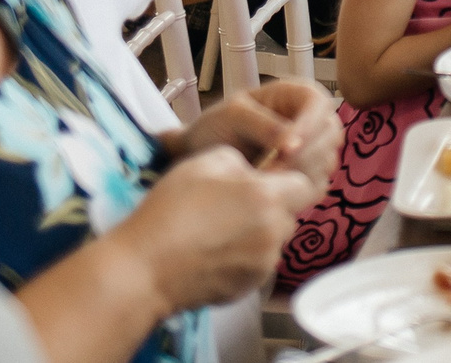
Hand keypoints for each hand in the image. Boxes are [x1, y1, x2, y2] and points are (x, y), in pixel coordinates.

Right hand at [108, 146, 321, 311]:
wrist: (144, 269)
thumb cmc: (171, 210)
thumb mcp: (206, 161)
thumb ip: (242, 161)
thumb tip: (255, 171)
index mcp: (268, 199)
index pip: (306, 185)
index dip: (289, 179)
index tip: (268, 179)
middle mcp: (274, 234)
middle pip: (290, 215)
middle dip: (272, 207)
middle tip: (236, 204)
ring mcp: (263, 265)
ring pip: (274, 241)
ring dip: (258, 232)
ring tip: (219, 229)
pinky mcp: (248, 288)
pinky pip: (258, 265)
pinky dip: (244, 257)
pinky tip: (214, 251)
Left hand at [171, 82, 341, 185]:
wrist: (205, 154)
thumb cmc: (218, 125)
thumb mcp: (233, 116)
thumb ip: (262, 125)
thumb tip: (293, 144)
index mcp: (299, 94)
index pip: (318, 105)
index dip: (308, 128)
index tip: (285, 151)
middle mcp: (313, 119)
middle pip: (330, 135)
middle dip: (303, 157)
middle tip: (270, 175)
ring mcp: (315, 147)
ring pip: (327, 161)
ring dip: (299, 176)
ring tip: (265, 183)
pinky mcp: (309, 174)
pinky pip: (318, 184)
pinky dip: (299, 191)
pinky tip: (273, 191)